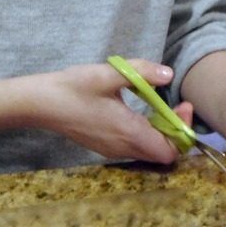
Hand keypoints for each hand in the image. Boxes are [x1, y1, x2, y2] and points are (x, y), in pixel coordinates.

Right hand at [37, 59, 192, 163]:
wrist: (42, 104)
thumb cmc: (73, 89)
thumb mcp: (108, 74)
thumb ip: (141, 73)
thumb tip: (169, 74)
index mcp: (129, 133)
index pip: (169, 151)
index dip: (183, 133)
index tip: (182, 106)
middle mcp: (123, 148)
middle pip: (162, 153)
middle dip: (174, 132)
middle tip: (173, 105)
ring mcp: (112, 150)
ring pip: (148, 151)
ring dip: (159, 133)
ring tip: (156, 106)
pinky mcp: (104, 147)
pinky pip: (133, 148)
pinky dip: (144, 134)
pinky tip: (135, 113)